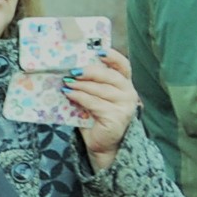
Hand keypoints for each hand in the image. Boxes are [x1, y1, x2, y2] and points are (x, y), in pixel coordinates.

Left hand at [67, 47, 140, 171]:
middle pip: (110, 76)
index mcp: (125, 84)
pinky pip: (94, 103)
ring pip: (100, 90)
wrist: (101, 145)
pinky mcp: (116, 117)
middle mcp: (129, 93)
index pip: (123, 65)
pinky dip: (79, 97)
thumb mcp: (94, 96)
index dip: (112, 56)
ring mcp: (125, 106)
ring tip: (66, 83)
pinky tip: (69, 95)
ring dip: (81, 85)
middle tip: (72, 70)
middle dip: (90, 71)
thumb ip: (90, 84)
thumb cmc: (96, 118)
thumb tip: (69, 70)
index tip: (99, 51)